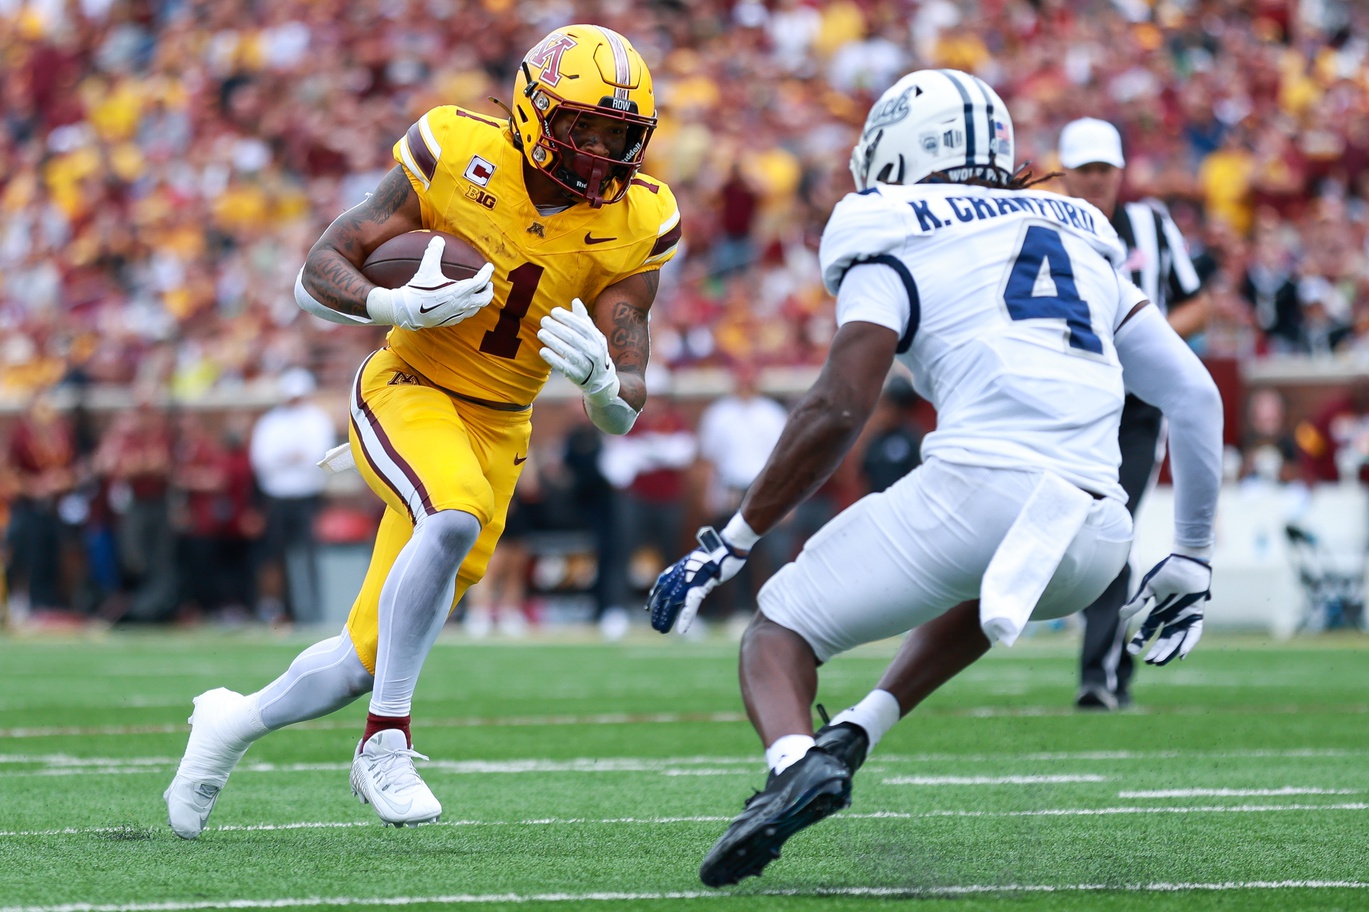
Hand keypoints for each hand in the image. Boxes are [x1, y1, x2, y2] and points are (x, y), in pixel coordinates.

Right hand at [365, 236, 494, 329]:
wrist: (407, 311)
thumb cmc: (418, 290)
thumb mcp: (426, 269)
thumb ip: (434, 253)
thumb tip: (438, 239)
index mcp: (460, 291)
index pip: (480, 281)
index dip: (487, 273)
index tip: (489, 267)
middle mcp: (462, 304)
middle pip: (484, 299)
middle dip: (489, 290)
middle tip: (488, 283)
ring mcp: (457, 314)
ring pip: (476, 309)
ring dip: (480, 300)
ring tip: (478, 294)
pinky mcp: (450, 321)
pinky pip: (465, 315)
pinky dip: (469, 308)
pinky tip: (463, 305)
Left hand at [537, 298, 618, 400]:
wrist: (601, 379)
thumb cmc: (592, 351)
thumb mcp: (592, 336)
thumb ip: (583, 319)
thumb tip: (575, 301)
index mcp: (597, 339)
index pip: (582, 326)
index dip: (567, 318)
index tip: (554, 312)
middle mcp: (594, 352)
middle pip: (573, 337)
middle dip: (557, 328)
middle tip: (543, 321)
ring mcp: (587, 365)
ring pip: (568, 351)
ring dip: (553, 341)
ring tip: (541, 333)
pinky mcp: (578, 376)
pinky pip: (564, 367)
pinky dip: (553, 358)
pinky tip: (542, 350)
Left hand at [647, 526, 748, 633]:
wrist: (728, 545)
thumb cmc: (719, 551)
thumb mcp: (702, 558)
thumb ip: (694, 568)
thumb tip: (695, 573)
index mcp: (681, 567)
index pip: (662, 583)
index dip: (655, 595)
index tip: (648, 607)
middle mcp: (681, 574)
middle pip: (664, 596)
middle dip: (659, 611)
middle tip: (655, 625)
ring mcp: (689, 580)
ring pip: (673, 603)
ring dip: (667, 617)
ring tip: (661, 630)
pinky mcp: (700, 586)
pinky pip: (690, 605)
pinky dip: (685, 618)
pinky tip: (682, 630)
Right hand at [1120, 553, 1210, 664]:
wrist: (1186, 562)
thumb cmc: (1166, 572)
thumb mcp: (1148, 588)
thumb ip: (1136, 602)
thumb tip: (1121, 617)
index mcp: (1159, 611)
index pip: (1148, 630)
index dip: (1140, 641)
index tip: (1131, 651)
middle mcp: (1172, 617)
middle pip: (1163, 639)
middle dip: (1156, 651)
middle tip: (1148, 661)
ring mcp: (1184, 617)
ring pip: (1177, 639)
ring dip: (1169, 651)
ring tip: (1159, 661)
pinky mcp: (1196, 615)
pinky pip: (1194, 633)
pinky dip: (1188, 643)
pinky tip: (1182, 653)